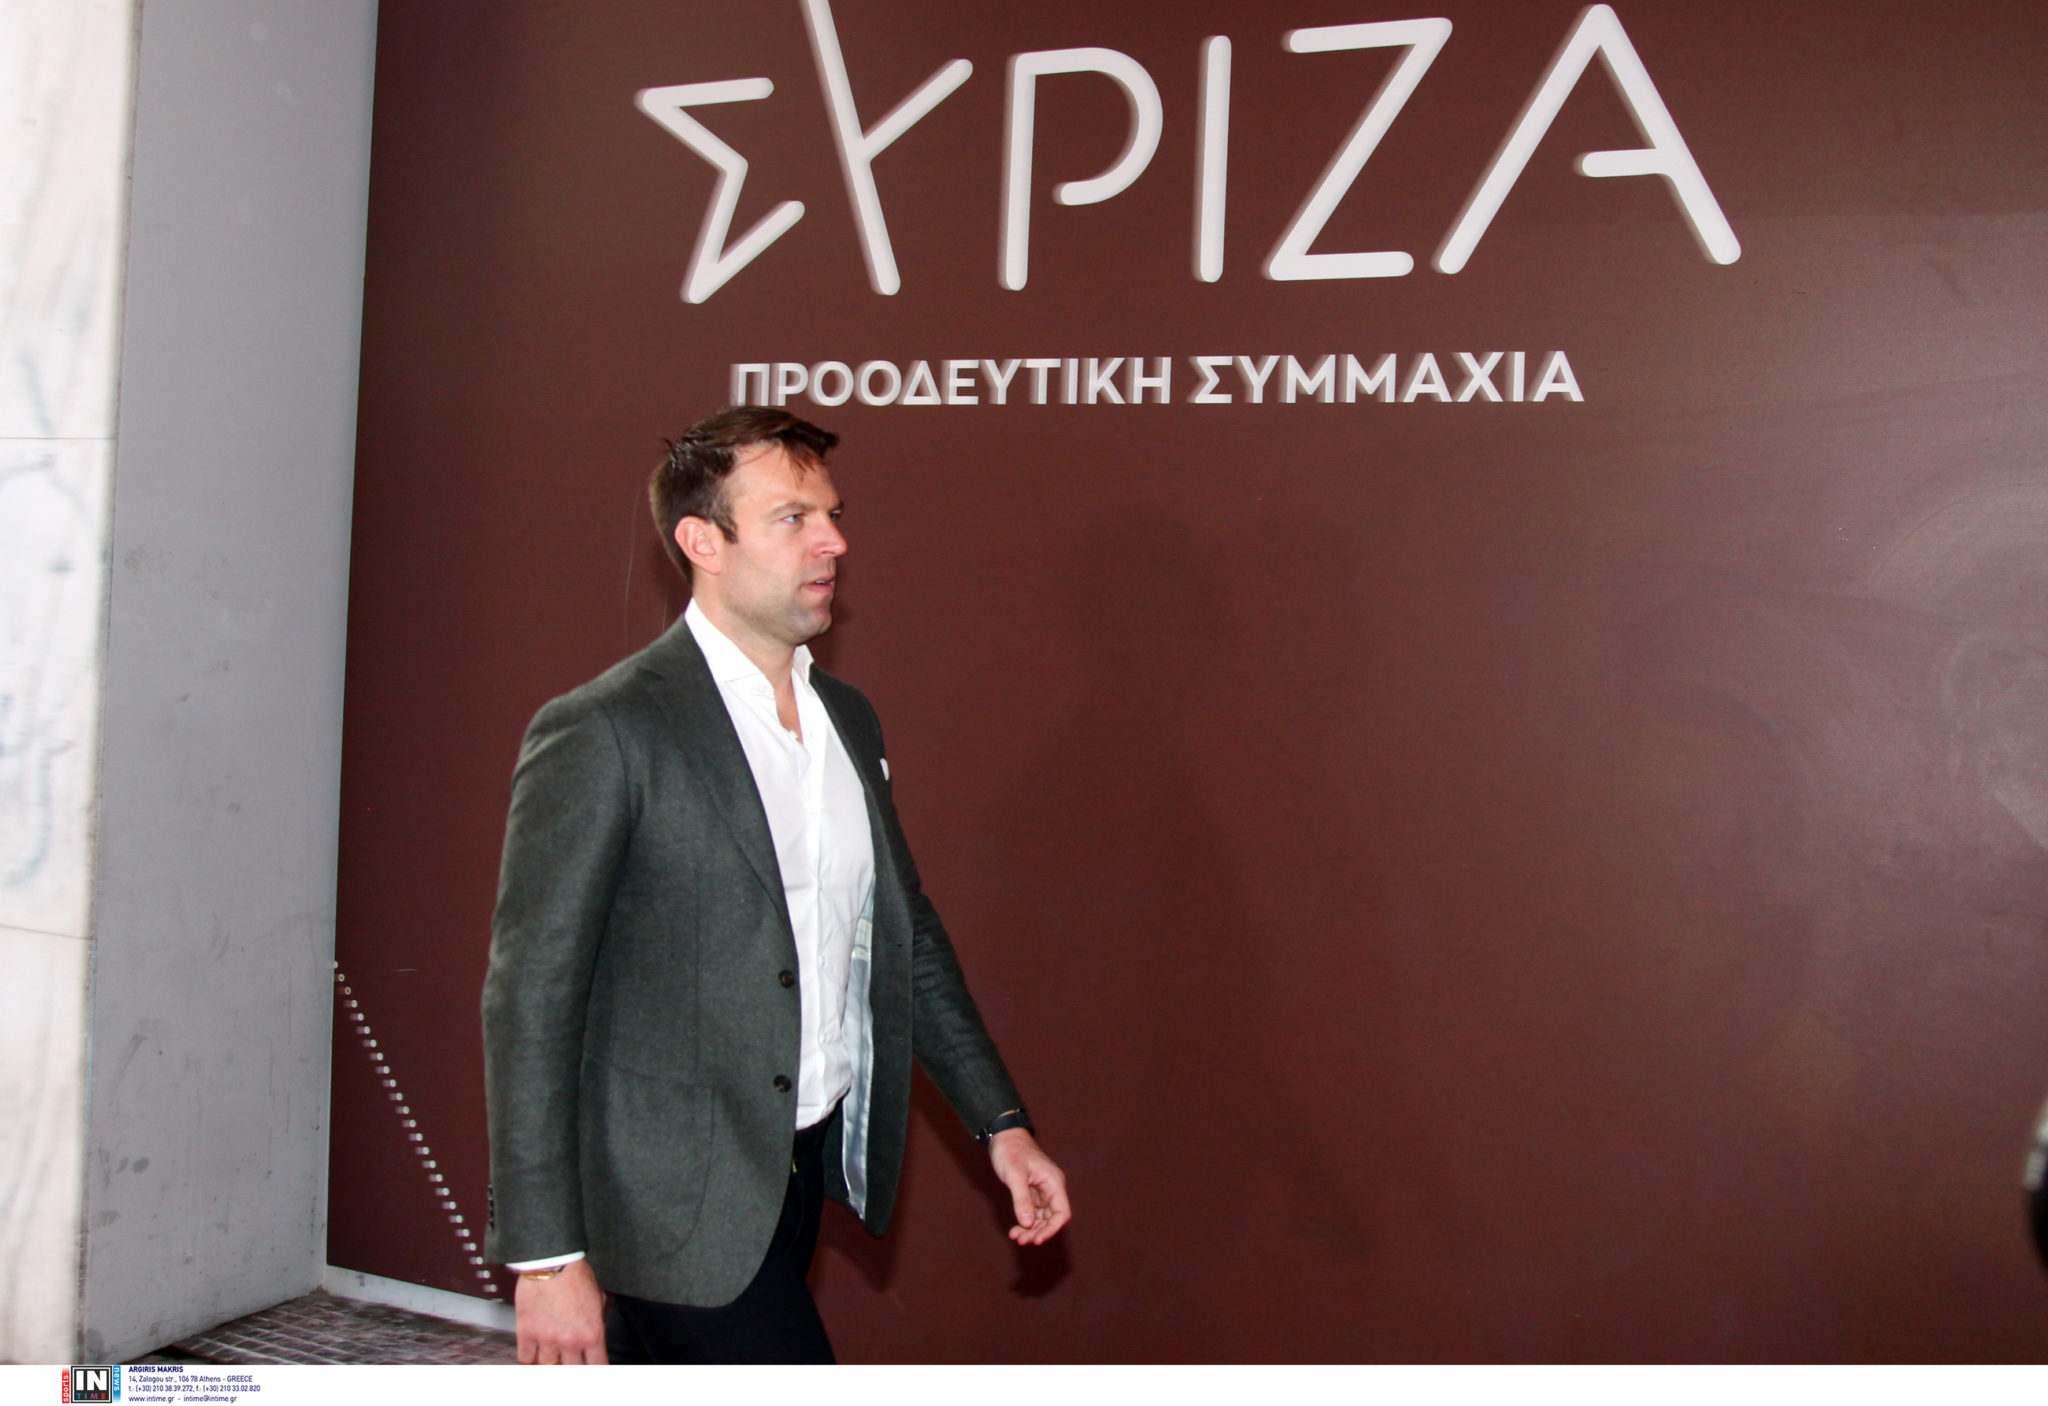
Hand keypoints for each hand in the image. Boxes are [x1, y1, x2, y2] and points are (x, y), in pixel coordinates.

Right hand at [514, 1258, 608, 1363]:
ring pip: (547, 1367)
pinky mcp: (527, 1333)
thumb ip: (598, 1320)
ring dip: (549, 1361)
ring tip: (550, 1352)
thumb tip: (596, 1334)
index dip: (594, 1370)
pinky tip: (533, 1351)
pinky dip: (529, 1357)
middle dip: (571, 1367)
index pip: (597, 1366)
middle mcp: (570, 1341)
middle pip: (571, 1371)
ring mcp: (547, 1340)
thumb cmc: (575, 1275)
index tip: (591, 1368)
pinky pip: (525, 1359)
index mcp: (592, 1333)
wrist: (551, 1261)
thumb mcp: (599, 1298)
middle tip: (568, 1361)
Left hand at [988, 1128, 1071, 1245]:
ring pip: (1042, 1217)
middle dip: (1038, 1231)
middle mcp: (1051, 1188)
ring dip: (1031, 1229)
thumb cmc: (1010, 1151)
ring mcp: (1042, 1191)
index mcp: (1053, 1182)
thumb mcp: (1014, 1175)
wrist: (1002, 1136)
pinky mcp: (1032, 1192)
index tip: (1037, 1239)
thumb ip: (1021, 1199)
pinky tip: (1015, 1230)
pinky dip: (1025, 1222)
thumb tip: (1027, 1223)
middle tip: (1022, 1240)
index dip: (1052, 1228)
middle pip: (1052, 1218)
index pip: (1061, 1212)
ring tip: (1016, 1237)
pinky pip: (1032, 1212)